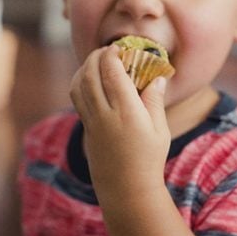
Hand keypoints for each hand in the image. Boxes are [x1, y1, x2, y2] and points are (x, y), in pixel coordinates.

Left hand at [69, 45, 169, 200]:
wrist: (126, 189)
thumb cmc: (148, 159)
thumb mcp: (160, 130)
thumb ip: (154, 101)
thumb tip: (157, 77)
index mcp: (127, 113)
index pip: (113, 74)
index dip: (112, 56)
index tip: (118, 47)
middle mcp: (106, 115)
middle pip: (92, 75)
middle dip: (96, 57)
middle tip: (106, 49)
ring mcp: (92, 122)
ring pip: (79, 85)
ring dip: (85, 67)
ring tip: (96, 60)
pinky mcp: (86, 127)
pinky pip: (76, 98)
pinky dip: (79, 82)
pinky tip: (88, 77)